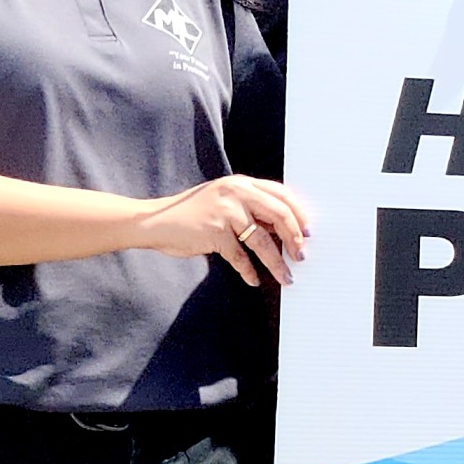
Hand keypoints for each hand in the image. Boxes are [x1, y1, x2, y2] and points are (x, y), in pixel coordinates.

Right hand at [135, 176, 318, 286]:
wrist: (155, 221)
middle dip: (295, 239)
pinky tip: (253, 280)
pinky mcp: (215, 232)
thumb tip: (285, 230)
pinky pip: (240, 256)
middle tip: (302, 256)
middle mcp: (236, 192)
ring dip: (277, 263)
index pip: (282, 195)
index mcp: (242, 183)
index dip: (299, 215)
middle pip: (279, 215)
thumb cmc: (193, 214)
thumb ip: (251, 209)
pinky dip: (248, 271)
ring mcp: (225, 211)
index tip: (308, 233)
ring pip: (262, 240)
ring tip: (286, 277)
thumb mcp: (224, 202)